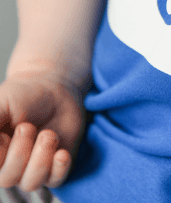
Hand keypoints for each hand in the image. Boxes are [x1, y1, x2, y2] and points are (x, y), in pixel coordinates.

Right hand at [0, 71, 88, 191]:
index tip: (4, 134)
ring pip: (31, 182)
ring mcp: (33, 166)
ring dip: (41, 158)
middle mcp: (8, 164)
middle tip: (27, 126)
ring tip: (48, 134)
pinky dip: (59, 169)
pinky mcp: (56, 164)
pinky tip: (61, 153)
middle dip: (19, 152)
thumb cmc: (23, 95)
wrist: (55, 89)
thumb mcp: (0, 105)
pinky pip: (56, 180)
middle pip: (7, 178)